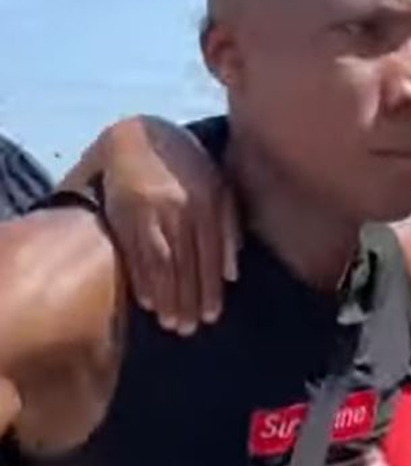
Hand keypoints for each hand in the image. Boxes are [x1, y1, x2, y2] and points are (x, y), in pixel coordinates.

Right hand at [96, 116, 238, 334]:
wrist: (136, 137)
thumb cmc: (187, 166)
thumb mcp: (218, 185)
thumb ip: (229, 226)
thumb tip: (232, 272)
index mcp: (206, 201)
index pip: (209, 255)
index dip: (210, 288)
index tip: (211, 315)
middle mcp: (178, 208)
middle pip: (185, 264)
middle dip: (187, 300)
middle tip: (188, 329)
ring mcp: (148, 212)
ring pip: (160, 263)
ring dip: (165, 297)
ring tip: (171, 323)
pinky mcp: (122, 215)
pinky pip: (134, 255)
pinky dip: (142, 280)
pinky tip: (148, 302)